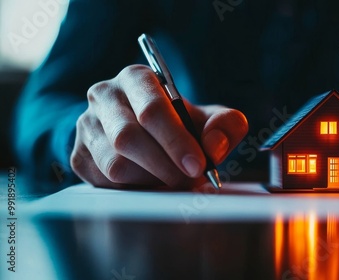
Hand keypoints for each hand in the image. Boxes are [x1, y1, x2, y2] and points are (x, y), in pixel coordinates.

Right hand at [70, 65, 247, 188]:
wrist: (146, 132)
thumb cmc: (181, 124)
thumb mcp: (209, 118)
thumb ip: (225, 125)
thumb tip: (214, 148)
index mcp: (136, 79)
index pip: (152, 109)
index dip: (177, 141)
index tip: (198, 165)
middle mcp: (104, 96)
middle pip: (129, 137)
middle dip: (165, 166)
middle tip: (190, 182)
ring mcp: (87, 126)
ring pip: (114, 164)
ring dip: (150, 180)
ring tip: (174, 183)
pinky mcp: (79, 156)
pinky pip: (104, 182)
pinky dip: (133, 190)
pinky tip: (152, 185)